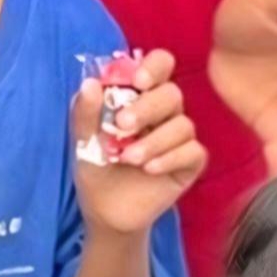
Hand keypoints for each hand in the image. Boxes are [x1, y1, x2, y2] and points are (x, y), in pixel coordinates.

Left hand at [74, 52, 202, 236]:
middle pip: (172, 94)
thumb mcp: (83, 140)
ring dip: (154, 141)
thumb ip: (85, 112)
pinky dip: (170, 158)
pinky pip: (193, 152)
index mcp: (140, 96)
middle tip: (123, 125)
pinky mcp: (190, 163)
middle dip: (147, 107)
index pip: (160, 65)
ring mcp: (179, 138)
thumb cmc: (96, 167)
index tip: (137, 80)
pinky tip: (149, 169)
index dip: (154, 67)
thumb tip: (90, 82)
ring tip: (128, 158)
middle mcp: (164, 112)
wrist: (105, 211)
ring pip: (183, 125)